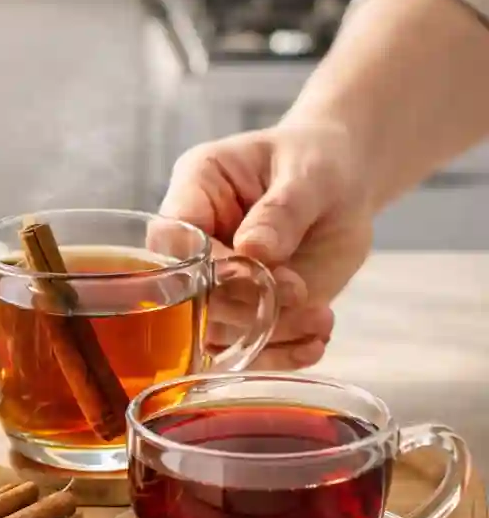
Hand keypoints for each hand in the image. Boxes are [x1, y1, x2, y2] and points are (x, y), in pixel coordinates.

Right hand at [161, 120, 373, 368]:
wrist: (343, 185)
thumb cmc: (318, 163)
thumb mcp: (310, 175)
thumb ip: (282, 210)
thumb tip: (254, 249)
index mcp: (194, 188)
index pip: (173, 238)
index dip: (209, 266)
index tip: (264, 271)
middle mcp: (192, 243)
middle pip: (187, 294)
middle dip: (243, 307)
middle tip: (301, 295)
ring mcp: (214, 283)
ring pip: (213, 331)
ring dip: (266, 336)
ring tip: (320, 320)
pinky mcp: (241, 313)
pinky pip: (244, 349)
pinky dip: (281, 354)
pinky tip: (315, 342)